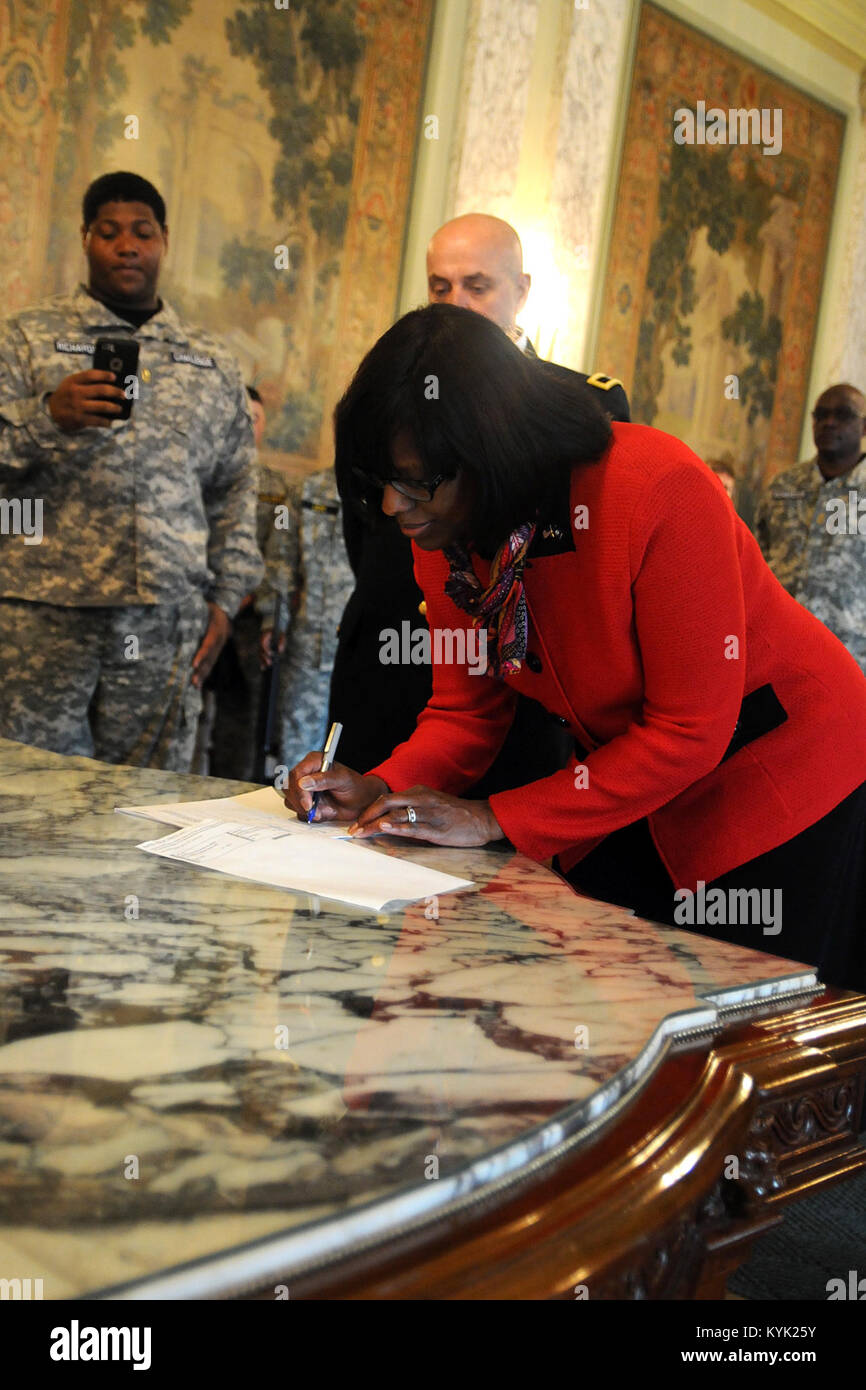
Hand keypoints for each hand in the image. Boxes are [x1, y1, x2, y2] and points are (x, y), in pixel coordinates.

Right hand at [47, 370, 126, 431]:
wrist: (51, 411)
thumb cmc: (66, 395)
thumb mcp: (71, 383)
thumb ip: (85, 381)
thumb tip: (110, 383)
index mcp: (73, 381)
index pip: (91, 374)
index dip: (104, 375)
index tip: (114, 377)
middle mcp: (75, 392)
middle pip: (101, 390)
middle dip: (115, 392)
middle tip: (123, 395)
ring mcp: (78, 406)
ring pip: (102, 406)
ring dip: (114, 408)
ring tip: (119, 408)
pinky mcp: (79, 419)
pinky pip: (98, 420)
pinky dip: (106, 422)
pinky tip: (110, 421)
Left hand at [191, 603, 231, 687]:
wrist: (224, 610)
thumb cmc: (209, 608)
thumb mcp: (203, 607)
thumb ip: (194, 613)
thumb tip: (176, 614)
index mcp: (216, 629)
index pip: (209, 644)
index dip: (202, 654)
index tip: (194, 664)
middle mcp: (220, 640)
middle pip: (211, 657)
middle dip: (202, 670)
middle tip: (193, 681)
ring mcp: (220, 647)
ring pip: (211, 662)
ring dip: (203, 675)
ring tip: (195, 685)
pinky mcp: (217, 651)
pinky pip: (211, 663)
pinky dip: (205, 673)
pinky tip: (198, 683)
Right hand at [260, 627, 285, 668]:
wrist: (275, 629)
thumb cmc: (279, 632)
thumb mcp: (282, 636)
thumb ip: (282, 642)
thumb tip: (280, 651)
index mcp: (265, 636)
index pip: (263, 644)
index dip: (266, 649)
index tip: (271, 654)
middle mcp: (261, 641)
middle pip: (261, 651)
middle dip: (265, 658)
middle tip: (269, 664)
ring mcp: (261, 645)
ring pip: (260, 654)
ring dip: (262, 661)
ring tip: (265, 668)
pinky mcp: (262, 649)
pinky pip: (261, 656)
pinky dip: (262, 662)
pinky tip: (263, 668)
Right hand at [284, 754, 387, 822]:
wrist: (362, 802)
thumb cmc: (356, 786)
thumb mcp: (343, 780)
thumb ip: (325, 779)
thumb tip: (304, 782)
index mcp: (314, 761)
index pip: (296, 774)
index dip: (299, 790)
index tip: (308, 804)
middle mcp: (306, 774)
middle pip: (289, 788)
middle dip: (301, 803)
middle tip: (315, 811)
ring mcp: (304, 789)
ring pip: (291, 801)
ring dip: (306, 810)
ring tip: (325, 811)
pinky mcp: (306, 802)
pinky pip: (298, 811)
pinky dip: (309, 816)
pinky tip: (324, 812)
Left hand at [349, 785, 503, 846]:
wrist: (482, 818)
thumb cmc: (455, 814)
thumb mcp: (430, 806)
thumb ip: (411, 811)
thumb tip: (388, 822)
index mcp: (418, 793)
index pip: (386, 799)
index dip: (368, 810)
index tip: (357, 823)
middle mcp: (421, 799)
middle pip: (386, 803)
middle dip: (366, 817)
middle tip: (353, 830)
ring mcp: (428, 813)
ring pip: (396, 815)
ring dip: (376, 824)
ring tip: (361, 832)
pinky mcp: (437, 828)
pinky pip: (414, 826)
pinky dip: (398, 827)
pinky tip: (385, 828)